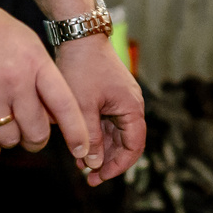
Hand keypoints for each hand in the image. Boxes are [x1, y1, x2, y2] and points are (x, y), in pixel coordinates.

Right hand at [0, 0, 92, 168]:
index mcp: (34, 63)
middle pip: (36, 131)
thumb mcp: (26, 42)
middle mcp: (13, 81)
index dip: (76, 132)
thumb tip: (54, 113)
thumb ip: (42, 75)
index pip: (64, 105)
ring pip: (10, 139)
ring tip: (8, 129)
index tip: (82, 148)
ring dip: (13, 141)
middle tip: (34, 136)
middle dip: (38, 140)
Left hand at [55, 34, 145, 185]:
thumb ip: (90, 137)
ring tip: (81, 164)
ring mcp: (120, 100)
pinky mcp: (109, 96)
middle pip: (125, 143)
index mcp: (132, 108)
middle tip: (88, 177)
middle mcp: (131, 105)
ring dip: (100, 150)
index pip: (134, 147)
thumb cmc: (82, 67)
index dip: (119, 166)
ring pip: (114, 134)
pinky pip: (106, 122)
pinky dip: (95, 135)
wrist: (78, 36)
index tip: (100, 176)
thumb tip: (94, 164)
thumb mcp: (83, 106)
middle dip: (108, 161)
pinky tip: (80, 145)